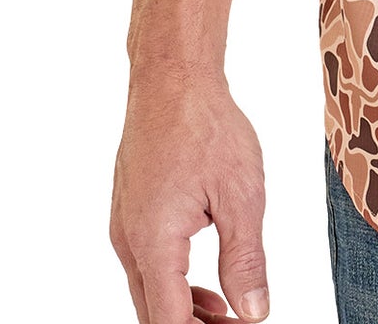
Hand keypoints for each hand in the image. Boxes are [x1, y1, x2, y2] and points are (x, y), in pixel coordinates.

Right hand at [110, 66, 270, 323]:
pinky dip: (175, 286)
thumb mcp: (242, 195)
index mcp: (155, 244)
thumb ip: (246, 260)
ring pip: (149, 294)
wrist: (172, 78)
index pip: (169, 323)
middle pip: (154, 315)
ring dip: (185, 313)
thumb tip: (253, 313)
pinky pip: (148, 267)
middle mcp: (130, 243)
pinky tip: (206, 289)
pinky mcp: (130, 213)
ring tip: (229, 317)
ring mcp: (125, 228)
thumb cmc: (206, 126)